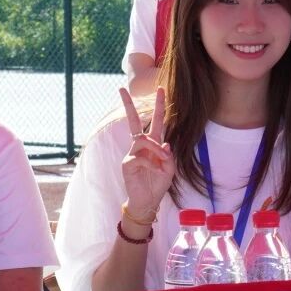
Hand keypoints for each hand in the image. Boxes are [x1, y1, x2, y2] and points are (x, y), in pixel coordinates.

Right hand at [119, 86, 174, 219]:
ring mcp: (132, 153)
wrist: (148, 200)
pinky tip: (157, 171)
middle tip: (121, 89)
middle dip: (128, 105)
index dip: (159, 106)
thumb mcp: (170, 169)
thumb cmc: (158, 183)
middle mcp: (141, 146)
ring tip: (163, 162)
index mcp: (153, 144)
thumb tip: (165, 144)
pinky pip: (140, 158)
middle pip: (133, 121)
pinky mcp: (127, 163)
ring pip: (143, 140)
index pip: (156, 121)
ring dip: (155, 149)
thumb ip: (169, 156)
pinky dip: (152, 164)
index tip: (161, 89)